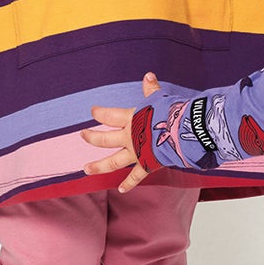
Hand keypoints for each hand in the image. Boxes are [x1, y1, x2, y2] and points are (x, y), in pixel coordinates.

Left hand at [82, 73, 161, 192]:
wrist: (180, 133)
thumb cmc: (170, 113)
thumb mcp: (159, 98)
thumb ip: (151, 89)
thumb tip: (148, 75)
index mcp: (130, 119)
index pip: (109, 116)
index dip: (99, 113)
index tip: (93, 111)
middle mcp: (129, 137)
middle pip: (104, 139)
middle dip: (92, 137)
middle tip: (83, 135)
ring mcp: (136, 153)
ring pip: (113, 161)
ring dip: (98, 166)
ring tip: (86, 168)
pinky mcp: (146, 165)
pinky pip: (135, 177)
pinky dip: (128, 184)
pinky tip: (120, 190)